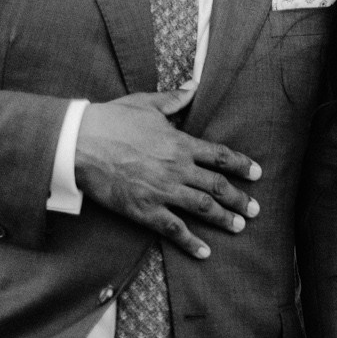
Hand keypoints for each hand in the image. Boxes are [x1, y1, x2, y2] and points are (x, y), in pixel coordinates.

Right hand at [74, 90, 260, 258]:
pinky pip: (174, 229)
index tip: (257, 174)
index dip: (243, 166)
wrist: (79, 144)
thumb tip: (193, 86)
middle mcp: (178, 169)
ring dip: (224, 219)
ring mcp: (163, 191)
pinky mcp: (145, 209)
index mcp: (181, 143)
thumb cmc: (111, 121)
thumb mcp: (145, 104)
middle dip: (239, 199)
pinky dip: (191, 242)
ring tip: (239, 227)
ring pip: (203, 208)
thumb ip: (174, 99)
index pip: (221, 156)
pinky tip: (204, 252)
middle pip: (218, 186)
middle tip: (255, 210)